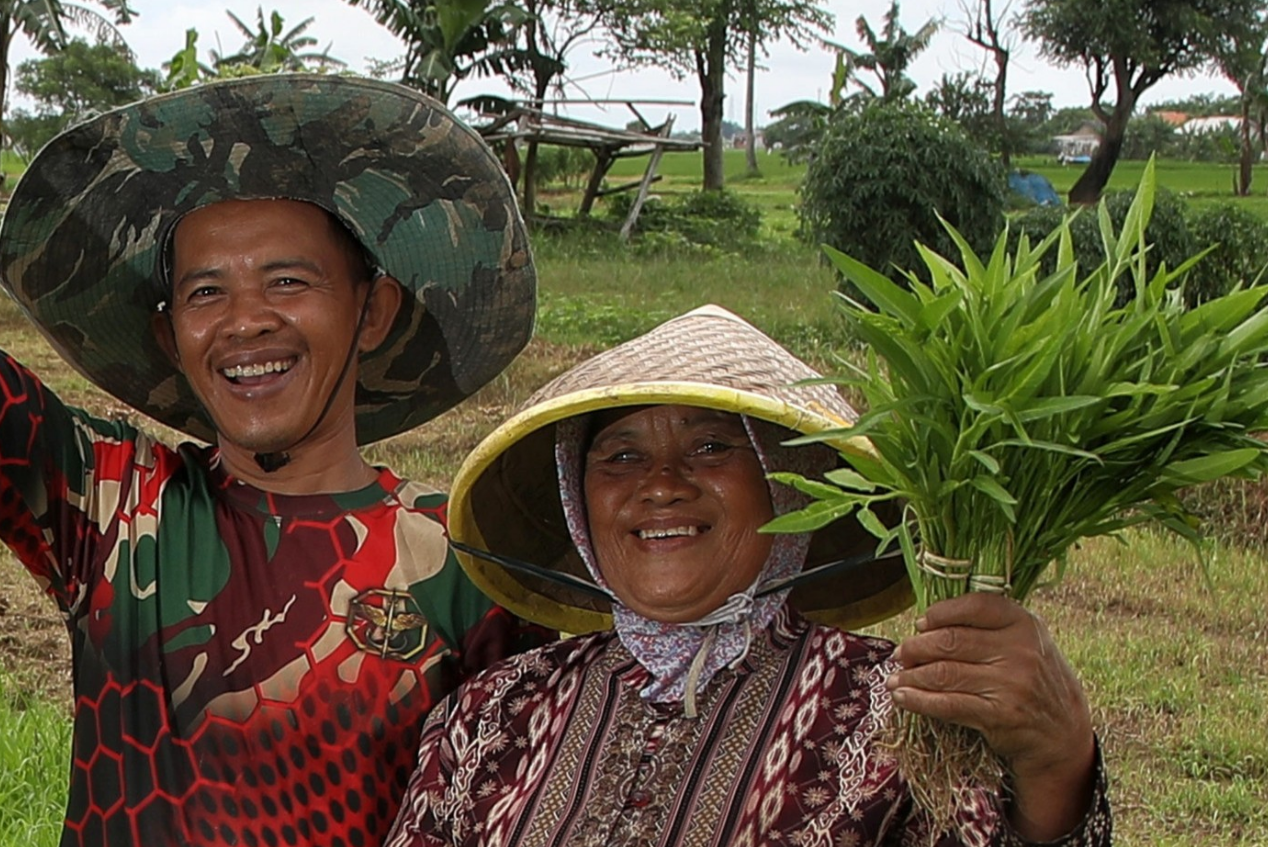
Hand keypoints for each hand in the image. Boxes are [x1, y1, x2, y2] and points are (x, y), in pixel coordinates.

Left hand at [887, 593, 1095, 839]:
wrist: (1063, 733)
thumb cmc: (1034, 680)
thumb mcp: (1027, 643)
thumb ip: (990, 628)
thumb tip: (927, 624)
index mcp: (1025, 624)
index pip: (974, 606)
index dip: (941, 613)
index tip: (921, 623)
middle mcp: (1020, 651)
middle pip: (951, 641)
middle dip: (917, 647)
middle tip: (901, 654)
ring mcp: (1011, 684)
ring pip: (944, 673)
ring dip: (911, 676)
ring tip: (896, 677)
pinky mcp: (999, 715)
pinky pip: (948, 704)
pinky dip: (919, 701)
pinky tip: (903, 697)